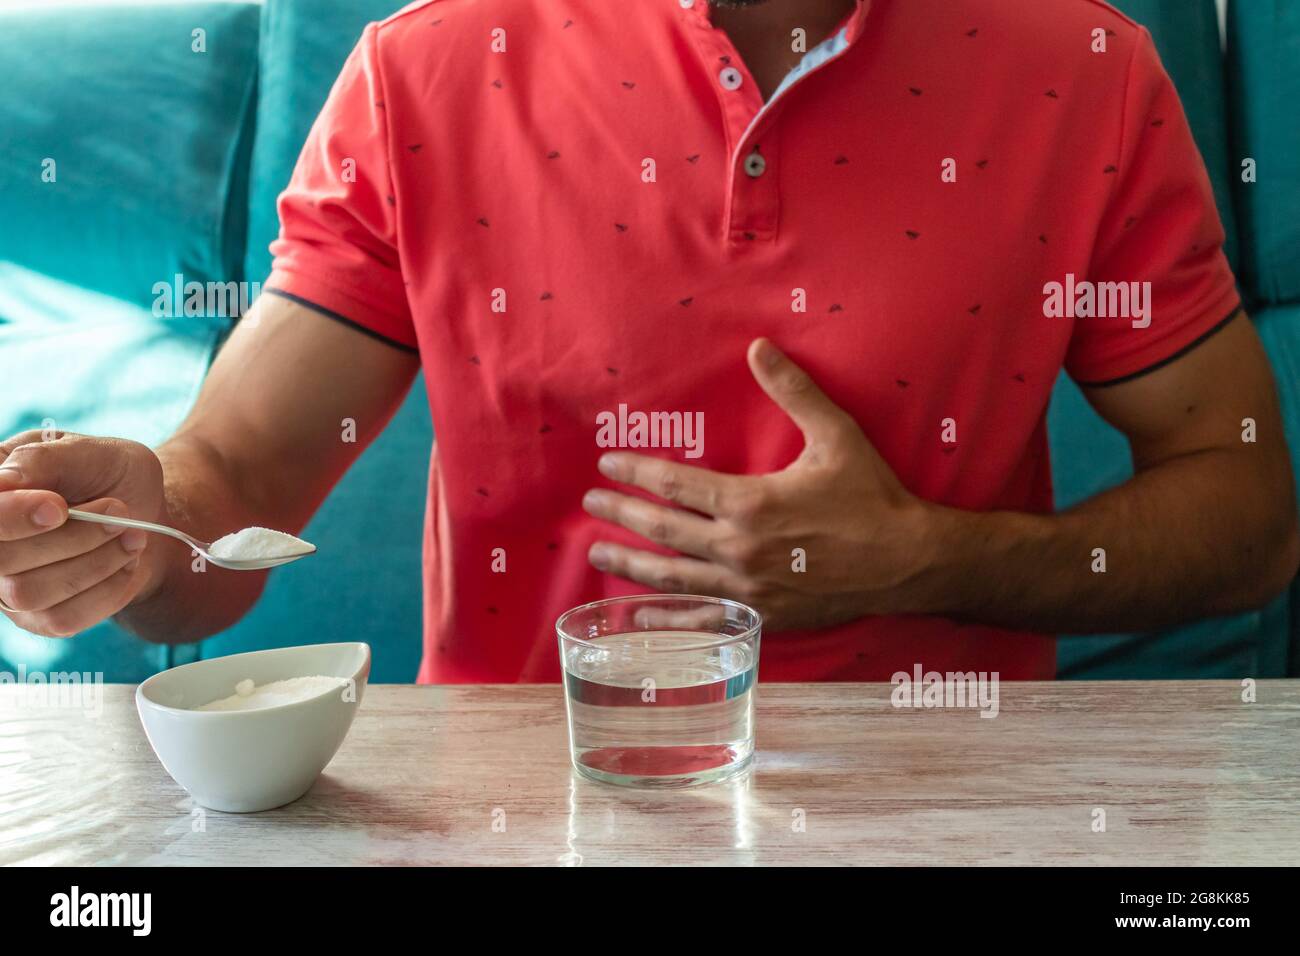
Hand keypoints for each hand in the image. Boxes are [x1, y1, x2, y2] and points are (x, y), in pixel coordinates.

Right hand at [0, 431, 164, 636]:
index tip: (58, 506)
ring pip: (30, 593)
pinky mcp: (40, 617)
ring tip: (132, 533)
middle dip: (71, 538)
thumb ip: (43, 461)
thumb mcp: (89, 452)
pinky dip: (107, 588)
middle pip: (4, 560)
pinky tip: (126, 561)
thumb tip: (2, 482)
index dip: (13, 516)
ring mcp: (9, 586)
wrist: (147, 512)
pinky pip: (63, 618)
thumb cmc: (110, 475)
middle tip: (119, 511)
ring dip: (95, 562)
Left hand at [582, 338, 935, 630]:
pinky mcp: (762, 616)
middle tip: (590, 502)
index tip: (608, 464)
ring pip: (673, 577)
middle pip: (663, 531)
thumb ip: (792, 390)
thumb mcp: (835, 435)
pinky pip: (704, 618)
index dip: (636, 472)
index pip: (675, 484)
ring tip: (597, 553)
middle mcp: (739, 549)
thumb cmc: (872, 497)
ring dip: (631, 564)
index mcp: (750, 503)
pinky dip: (669, 617)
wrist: (908, 561)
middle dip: (621, 514)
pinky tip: (641, 615)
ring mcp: (748, 589)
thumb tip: (758, 346)